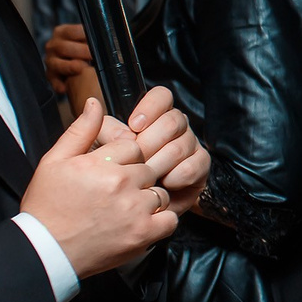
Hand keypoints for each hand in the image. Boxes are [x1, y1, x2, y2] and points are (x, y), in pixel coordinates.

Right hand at [19, 99, 179, 277]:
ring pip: (160, 191)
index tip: (112, 171)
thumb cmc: (47, 206)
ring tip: (126, 208)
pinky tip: (140, 222)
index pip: (134, 146)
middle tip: (118, 192)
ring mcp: (135, 209)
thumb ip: (80, 131)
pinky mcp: (144, 233)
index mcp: (100, 163)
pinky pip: (170, 218)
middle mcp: (121, 183)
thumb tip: (95, 103)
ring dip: (149, 198)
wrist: (46, 250)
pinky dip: (160, 220)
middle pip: (149, 167)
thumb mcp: (54, 162)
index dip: (125, 158)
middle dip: (138, 177)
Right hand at [44, 23, 100, 108]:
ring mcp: (51, 60)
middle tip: (92, 55)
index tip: (94, 41)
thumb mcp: (88, 41)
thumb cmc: (84, 50)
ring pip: (56, 63)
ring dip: (69, 66)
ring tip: (81, 68)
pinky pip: (53, 80)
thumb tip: (106, 41)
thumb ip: (93, 40)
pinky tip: (66, 87)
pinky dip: (59, 84)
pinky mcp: (50, 74)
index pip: (71, 31)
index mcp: (63, 33)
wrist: (76, 62)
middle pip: (63, 47)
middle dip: (79, 51)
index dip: (84, 36)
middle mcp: (54, 45)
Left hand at [111, 86, 209, 214]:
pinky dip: (176, 176)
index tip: (134, 125)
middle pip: (172, 121)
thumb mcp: (101, 149)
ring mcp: (190, 144)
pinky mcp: (200, 165)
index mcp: (154, 116)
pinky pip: (194, 165)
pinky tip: (164, 183)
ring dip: (160, 163)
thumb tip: (125, 133)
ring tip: (145, 177)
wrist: (131, 204)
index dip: (150, 107)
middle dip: (150, 143)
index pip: (162, 96)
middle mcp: (175, 126)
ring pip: (181, 145)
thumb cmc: (116, 173)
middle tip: (136, 159)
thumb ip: (105, 131)